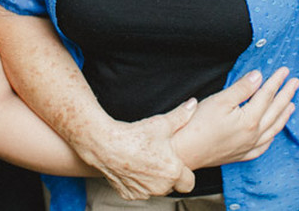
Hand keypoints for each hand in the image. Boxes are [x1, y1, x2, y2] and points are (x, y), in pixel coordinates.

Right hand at [78, 102, 196, 199]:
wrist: (106, 145)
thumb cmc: (136, 134)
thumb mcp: (162, 123)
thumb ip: (181, 115)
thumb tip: (193, 103)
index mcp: (173, 172)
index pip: (189, 183)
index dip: (184, 172)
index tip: (176, 162)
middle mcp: (161, 187)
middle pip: (171, 185)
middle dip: (168, 175)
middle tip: (158, 157)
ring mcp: (144, 193)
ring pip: (155, 189)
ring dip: (154, 180)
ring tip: (145, 160)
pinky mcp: (129, 194)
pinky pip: (139, 191)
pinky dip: (138, 182)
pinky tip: (132, 166)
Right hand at [175, 69, 298, 167]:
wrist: (181, 153)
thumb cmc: (196, 125)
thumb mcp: (219, 100)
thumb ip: (242, 89)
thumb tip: (259, 77)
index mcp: (249, 120)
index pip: (267, 96)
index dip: (277, 81)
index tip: (285, 70)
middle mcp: (253, 136)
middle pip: (275, 111)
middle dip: (286, 95)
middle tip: (296, 83)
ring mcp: (247, 147)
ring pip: (273, 129)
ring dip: (284, 115)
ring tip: (292, 105)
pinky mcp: (239, 155)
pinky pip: (263, 146)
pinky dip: (272, 136)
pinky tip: (272, 133)